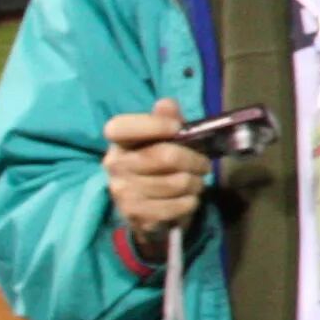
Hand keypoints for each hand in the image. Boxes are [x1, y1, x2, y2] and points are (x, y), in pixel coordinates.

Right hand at [102, 97, 203, 253]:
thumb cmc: (158, 164)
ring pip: (177, 183)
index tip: (176, 128)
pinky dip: (191, 202)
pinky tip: (187, 199)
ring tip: (196, 182)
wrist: (146, 209)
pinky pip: (178, 206)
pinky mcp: (136, 216)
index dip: (152, 124)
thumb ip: (166, 119)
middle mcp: (115, 166)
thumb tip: (166, 104)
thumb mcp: (163, 138)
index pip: (121, 127)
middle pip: (165, 156)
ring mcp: (123, 193)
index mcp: (118, 142)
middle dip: (195, 160)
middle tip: (204, 165)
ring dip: (196, 183)